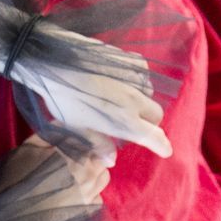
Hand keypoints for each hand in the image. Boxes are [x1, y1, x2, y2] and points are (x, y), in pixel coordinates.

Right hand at [0, 130, 110, 211]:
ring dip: (93, 173)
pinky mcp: (86, 212)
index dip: (93, 136)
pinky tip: (72, 194)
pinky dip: (89, 193)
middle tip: (74, 158)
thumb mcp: (28, 147)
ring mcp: (89, 196)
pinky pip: (97, 197)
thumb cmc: (15, 179)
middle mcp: (88, 175)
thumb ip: (52, 132)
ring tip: (74, 176)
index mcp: (76, 156)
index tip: (84, 137)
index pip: (98, 140)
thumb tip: (70, 123)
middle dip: (93, 155)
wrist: (8, 219)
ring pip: (103, 177)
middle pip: (104, 158)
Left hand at [9, 25, 170, 157]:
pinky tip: (121, 81)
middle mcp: (135, 100)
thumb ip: (98, 145)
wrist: (55, 63)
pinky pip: (142, 74)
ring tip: (120, 102)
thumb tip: (110, 161)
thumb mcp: (77, 129)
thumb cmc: (64, 100)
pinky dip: (137, 81)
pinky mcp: (129, 60)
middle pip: (156, 115)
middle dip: (149, 123)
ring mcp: (133, 79)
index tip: (165, 150)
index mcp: (125, 121)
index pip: (154, 137)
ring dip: (141, 101)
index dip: (162, 145)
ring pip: (149, 94)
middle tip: (132, 125)